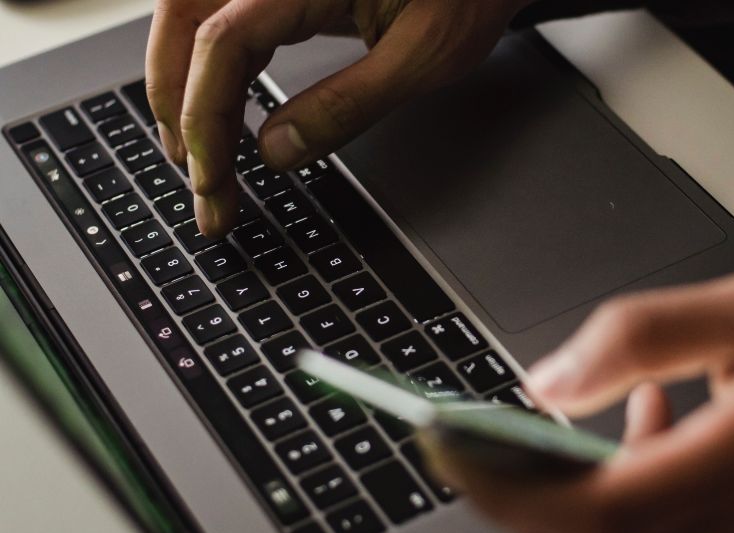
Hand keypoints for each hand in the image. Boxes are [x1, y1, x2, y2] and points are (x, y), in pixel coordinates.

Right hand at [146, 0, 530, 236]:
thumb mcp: (424, 55)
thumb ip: (348, 105)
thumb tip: (277, 153)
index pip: (222, 43)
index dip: (205, 118)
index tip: (212, 181)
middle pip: (184, 23)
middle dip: (178, 107)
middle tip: (200, 182)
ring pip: (193, 19)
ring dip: (185, 87)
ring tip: (199, 156)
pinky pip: (226, 18)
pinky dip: (214, 69)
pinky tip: (223, 109)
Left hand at [426, 272, 733, 532]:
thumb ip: (640, 335)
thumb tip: (546, 382)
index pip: (594, 506)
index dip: (508, 484)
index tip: (451, 449)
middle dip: (515, 491)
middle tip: (482, 440)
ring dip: (571, 498)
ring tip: (612, 422)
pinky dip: (618, 518)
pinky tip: (652, 456)